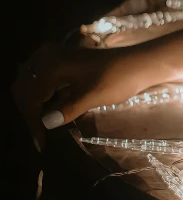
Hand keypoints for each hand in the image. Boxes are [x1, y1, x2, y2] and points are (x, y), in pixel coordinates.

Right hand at [12, 44, 146, 149]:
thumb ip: (67, 110)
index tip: (41, 144)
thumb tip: (45, 123)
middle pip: (24, 88)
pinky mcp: (64, 59)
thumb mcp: (92, 97)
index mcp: (51, 64)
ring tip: (44, 126)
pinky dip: (43, 94)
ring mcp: (55, 55)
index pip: (30, 97)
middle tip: (41, 136)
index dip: (33, 122)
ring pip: (31, 83)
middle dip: (29, 112)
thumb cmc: (119, 78)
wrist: (140, 62)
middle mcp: (47, 56)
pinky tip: (52, 109)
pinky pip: (42, 78)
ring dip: (34, 103)